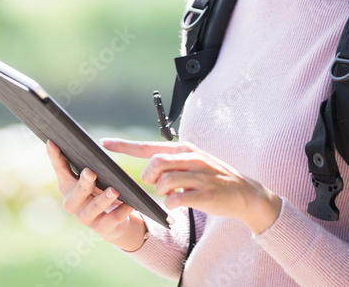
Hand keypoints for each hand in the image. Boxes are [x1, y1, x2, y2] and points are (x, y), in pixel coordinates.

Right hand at [45, 140, 147, 250]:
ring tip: (114, 190)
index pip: (60, 169)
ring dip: (104, 199)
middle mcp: (72, 203)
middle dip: (84, 182)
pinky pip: (112, 219)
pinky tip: (130, 204)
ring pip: (95, 207)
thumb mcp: (92, 178)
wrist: (112, 222)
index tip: (52, 141)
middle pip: (77, 191)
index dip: (55, 156)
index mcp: (67, 186)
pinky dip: (121, 211)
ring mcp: (85, 217)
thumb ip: (86, 165)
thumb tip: (89, 142)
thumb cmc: (99, 192)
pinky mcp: (102, 228)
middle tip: (90, 172)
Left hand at [100, 138, 281, 234]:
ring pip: (164, 182)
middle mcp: (190, 158)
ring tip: (172, 194)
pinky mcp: (204, 194)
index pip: (148, 146)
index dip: (124, 146)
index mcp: (184, 149)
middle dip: (148, 176)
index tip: (104, 143)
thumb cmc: (213, 177)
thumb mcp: (192, 163)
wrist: (243, 192)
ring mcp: (198, 176)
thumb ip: (171, 163)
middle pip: (154, 163)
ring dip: (162, 192)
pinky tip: (178, 204)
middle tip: (155, 184)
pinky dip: (172, 204)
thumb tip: (148, 169)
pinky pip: (176, 199)